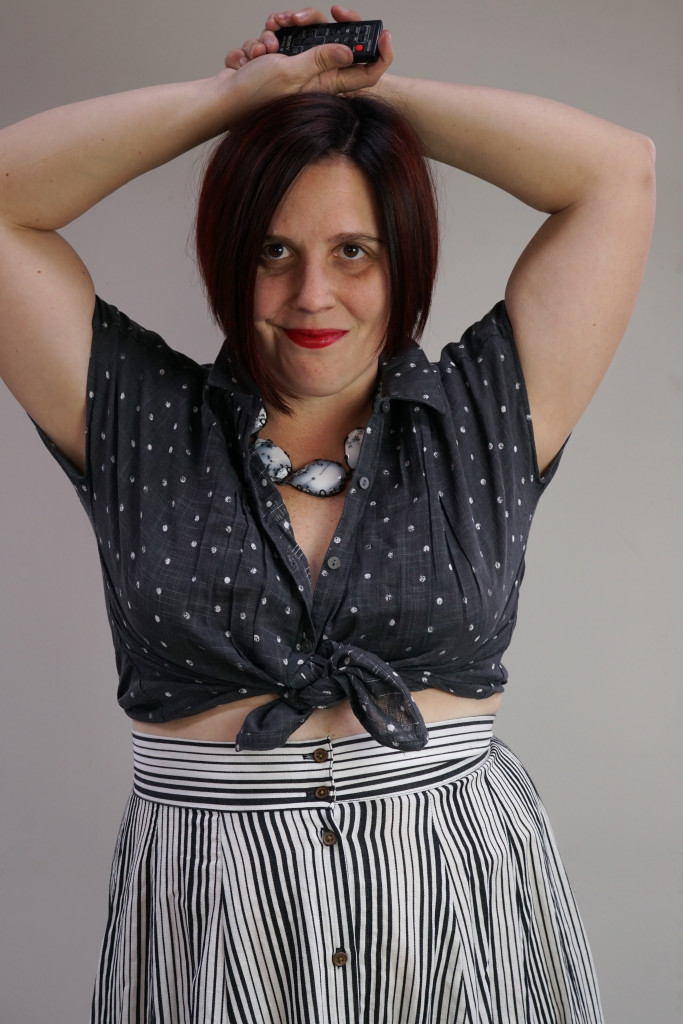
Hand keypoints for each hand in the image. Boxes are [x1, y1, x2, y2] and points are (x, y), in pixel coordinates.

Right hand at [224, 6, 392, 97]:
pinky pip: (280, 39)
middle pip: (332, 41)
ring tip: (264, 44)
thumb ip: (320, 59)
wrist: (222, 99)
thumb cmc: (254, 95)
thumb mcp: (291, 71)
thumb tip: (350, 52)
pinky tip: (253, 54)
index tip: (385, 34)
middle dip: (313, 24)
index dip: (380, 55)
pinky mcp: (280, 61)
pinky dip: (265, 39)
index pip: (366, 74)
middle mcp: (315, 77)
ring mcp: (297, 68)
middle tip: (295, 20)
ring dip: (280, 31)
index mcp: (325, 83)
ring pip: (302, 36)